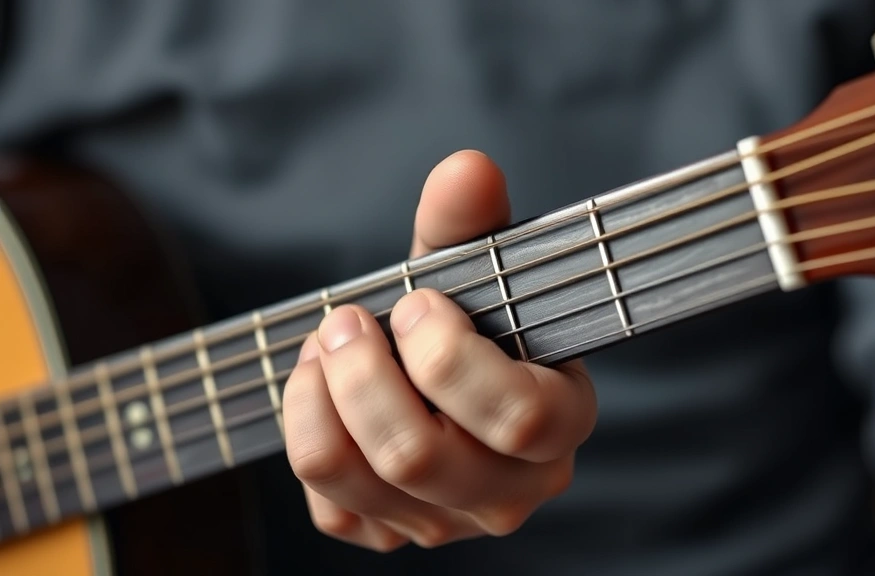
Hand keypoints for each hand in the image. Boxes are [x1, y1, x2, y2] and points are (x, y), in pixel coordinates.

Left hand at [282, 150, 597, 550]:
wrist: (439, 373)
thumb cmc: (468, 319)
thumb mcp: (472, 269)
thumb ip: (473, 224)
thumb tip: (468, 169)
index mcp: (558, 424)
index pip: (517, 417)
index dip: (450, 356)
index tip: (418, 303)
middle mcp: (510, 489)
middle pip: (419, 456)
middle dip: (364, 372)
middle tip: (347, 318)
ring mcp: (449, 522)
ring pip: (362, 480)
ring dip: (322, 396)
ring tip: (326, 343)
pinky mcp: (392, 534)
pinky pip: (332, 507)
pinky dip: (310, 435)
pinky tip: (323, 391)